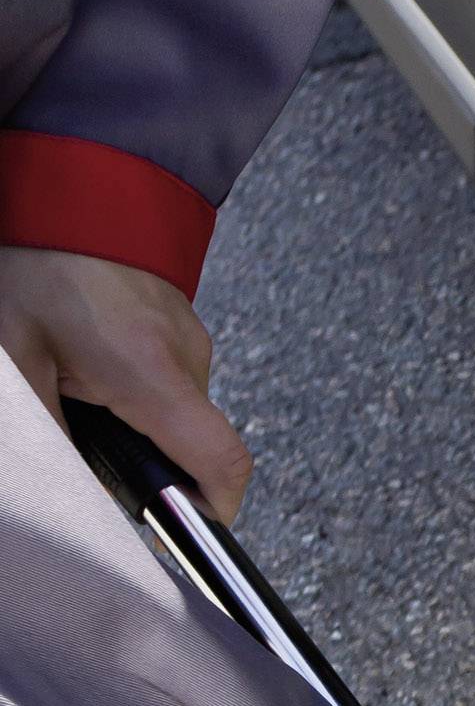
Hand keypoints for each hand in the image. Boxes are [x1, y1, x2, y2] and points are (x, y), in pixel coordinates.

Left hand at [0, 246, 252, 520]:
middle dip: (146, 460)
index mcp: (151, 370)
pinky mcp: (183, 325)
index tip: (180, 527)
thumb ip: (47, 431)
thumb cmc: (36, 254)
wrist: (66, 178)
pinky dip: (138, 387)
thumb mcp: (16, 355)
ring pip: (177, 415)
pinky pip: (170, 380)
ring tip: (79, 382)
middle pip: (193, 448)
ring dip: (137, 419)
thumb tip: (73, 491)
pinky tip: (93, 359)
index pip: (222, 466)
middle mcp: (187, 357)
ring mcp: (191, 338)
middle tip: (87, 437)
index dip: (213, 512)